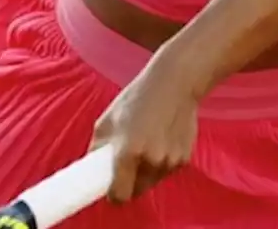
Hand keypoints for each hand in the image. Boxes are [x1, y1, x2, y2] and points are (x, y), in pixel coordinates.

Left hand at [90, 55, 199, 203]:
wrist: (176, 82)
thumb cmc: (139, 97)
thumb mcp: (107, 120)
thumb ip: (97, 148)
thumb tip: (92, 167)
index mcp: (128, 152)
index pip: (119, 195)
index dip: (113, 195)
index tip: (110, 189)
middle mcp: (151, 161)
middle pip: (136, 191)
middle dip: (130, 182)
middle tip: (128, 162)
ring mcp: (170, 161)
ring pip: (152, 181)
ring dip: (147, 171)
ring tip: (147, 144)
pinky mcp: (184, 158)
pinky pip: (167, 170)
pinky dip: (162, 162)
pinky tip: (162, 139)